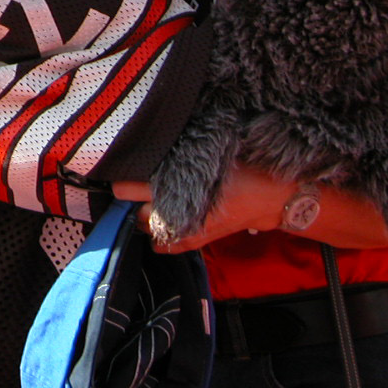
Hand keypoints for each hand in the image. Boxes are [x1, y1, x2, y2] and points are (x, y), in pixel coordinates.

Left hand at [113, 166, 289, 252]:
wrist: (271, 194)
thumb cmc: (239, 165)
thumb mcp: (205, 150)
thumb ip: (175, 151)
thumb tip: (146, 140)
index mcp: (174, 185)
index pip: (129, 189)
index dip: (119, 181)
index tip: (116, 170)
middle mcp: (175, 212)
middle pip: (132, 212)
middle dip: (127, 201)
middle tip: (127, 187)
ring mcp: (185, 231)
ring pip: (146, 230)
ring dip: (141, 218)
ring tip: (141, 204)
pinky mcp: (196, 241)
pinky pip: (165, 247)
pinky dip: (157, 239)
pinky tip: (155, 227)